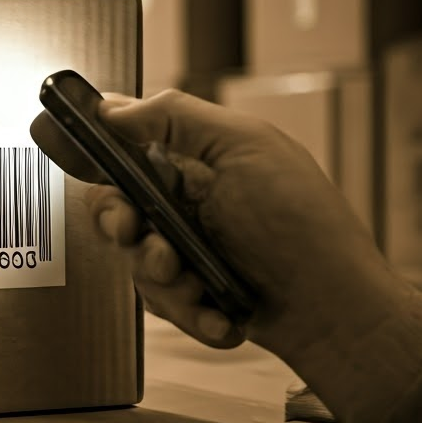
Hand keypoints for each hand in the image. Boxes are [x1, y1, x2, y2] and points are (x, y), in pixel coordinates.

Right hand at [85, 89, 421, 384]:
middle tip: (137, 232)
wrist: (336, 310)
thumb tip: (113, 107)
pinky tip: (222, 315)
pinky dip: (190, 313)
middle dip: (119, 224)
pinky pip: (162, 306)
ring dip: (160, 277)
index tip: (85, 164)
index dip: (97, 155)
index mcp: (194, 162)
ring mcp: (189, 252)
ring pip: (134, 262)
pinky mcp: (194, 297)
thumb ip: (176, 117)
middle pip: (115, 208)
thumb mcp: (245, 147)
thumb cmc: (303, 222)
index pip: (126, 148)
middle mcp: (186, 205)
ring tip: (195, 282)